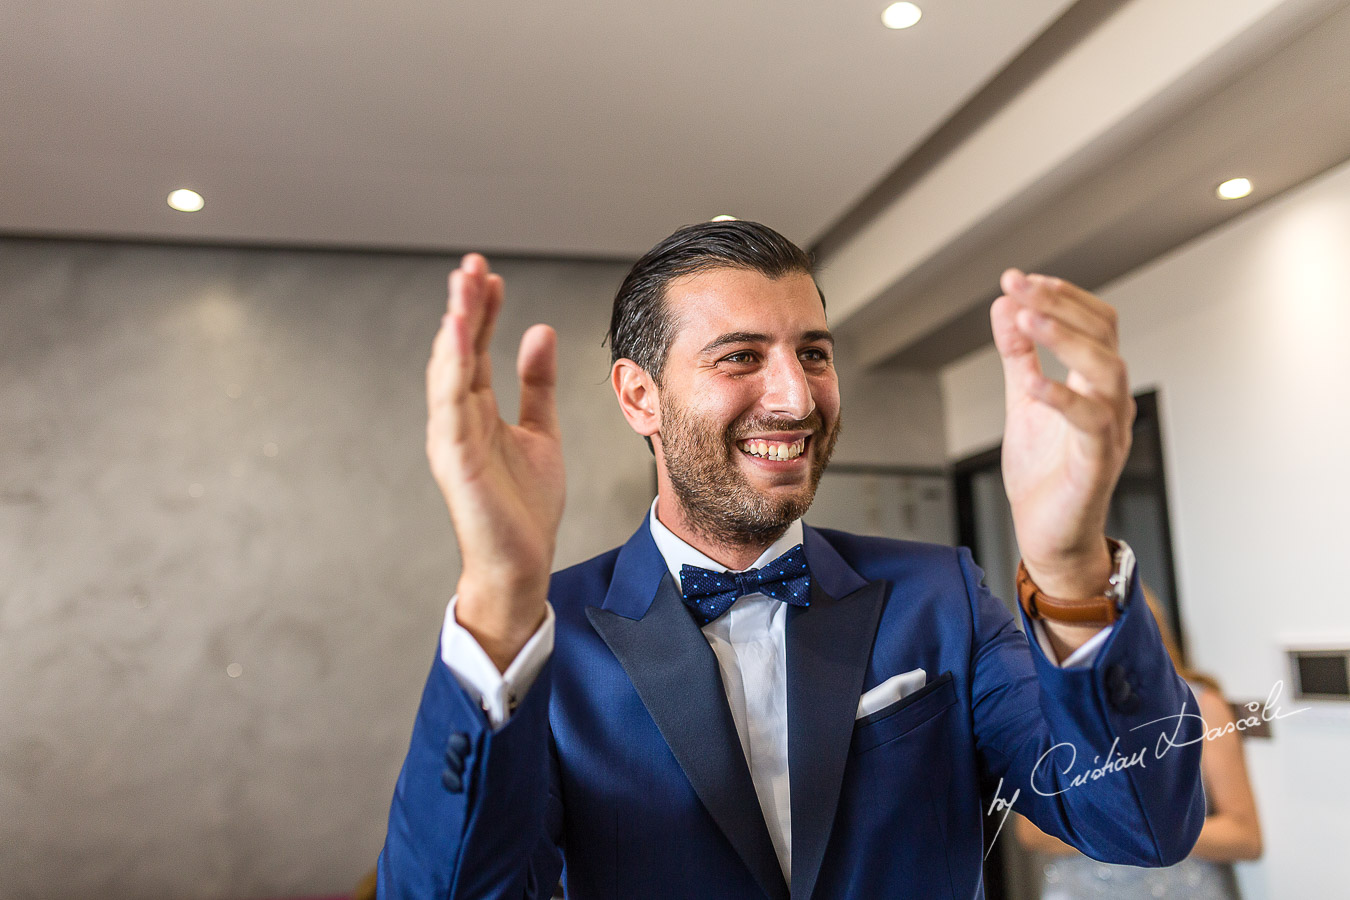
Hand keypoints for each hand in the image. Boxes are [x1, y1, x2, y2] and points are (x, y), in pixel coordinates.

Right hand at [426, 254, 564, 667]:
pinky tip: (457, 339)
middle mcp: (457, 420)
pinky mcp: (455, 461)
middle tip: (471, 264)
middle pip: (456, 352)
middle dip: (462, 307)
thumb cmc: (525, 506)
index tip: (490, 274)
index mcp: (475, 412)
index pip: (474, 350)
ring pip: (447, 372)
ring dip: (453, 329)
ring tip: (462, 289)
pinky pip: (449, 407)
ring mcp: (452, 439)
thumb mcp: (541, 432)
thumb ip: (537, 385)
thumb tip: (539, 332)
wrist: (522, 563)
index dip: (481, 311)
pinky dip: (450, 371)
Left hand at [991, 270, 1133, 598]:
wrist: (1048, 535)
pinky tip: (1032, 382)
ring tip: (1025, 319)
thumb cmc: (1045, 473)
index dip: (1062, 296)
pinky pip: (1090, 422)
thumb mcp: (1023, 402)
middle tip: (1018, 286)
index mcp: (1095, 383)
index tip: (1020, 279)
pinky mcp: (1097, 462)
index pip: (1094, 322)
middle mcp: (1110, 400)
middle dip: (1059, 304)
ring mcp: (1109, 430)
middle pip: (1103, 336)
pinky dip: (1062, 397)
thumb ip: (1017, 356)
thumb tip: (1004, 307)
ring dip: (1064, 340)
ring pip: (1106, 370)